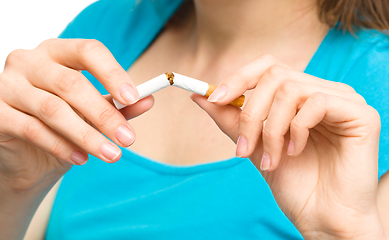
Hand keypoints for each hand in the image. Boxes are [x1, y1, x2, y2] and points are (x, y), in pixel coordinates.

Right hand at [0, 39, 153, 192]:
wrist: (27, 160)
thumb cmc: (63, 128)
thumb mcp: (94, 115)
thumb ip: (118, 106)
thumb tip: (148, 100)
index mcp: (55, 51)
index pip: (87, 50)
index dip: (112, 73)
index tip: (134, 97)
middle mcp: (26, 61)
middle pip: (71, 83)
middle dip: (104, 115)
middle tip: (128, 139)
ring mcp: (5, 85)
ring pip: (53, 109)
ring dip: (87, 135)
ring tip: (111, 154)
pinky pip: (32, 129)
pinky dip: (61, 147)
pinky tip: (81, 159)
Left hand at [191, 54, 385, 238]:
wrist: (321, 217)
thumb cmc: (293, 183)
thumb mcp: (254, 146)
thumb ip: (231, 119)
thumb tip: (200, 96)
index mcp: (300, 97)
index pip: (268, 67)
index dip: (238, 78)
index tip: (213, 98)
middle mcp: (322, 92)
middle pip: (275, 74)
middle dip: (250, 113)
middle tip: (242, 149)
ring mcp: (344, 100)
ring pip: (290, 90)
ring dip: (270, 129)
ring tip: (270, 159)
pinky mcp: (360, 114)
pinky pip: (316, 103)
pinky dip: (296, 130)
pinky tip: (296, 152)